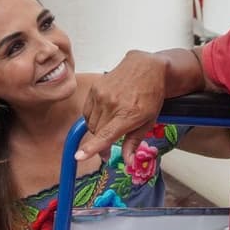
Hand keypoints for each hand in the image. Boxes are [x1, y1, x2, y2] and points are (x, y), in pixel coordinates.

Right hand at [78, 50, 166, 164]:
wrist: (146, 67)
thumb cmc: (151, 94)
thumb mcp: (149, 121)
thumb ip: (134, 142)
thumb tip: (127, 161)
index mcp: (128, 114)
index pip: (105, 134)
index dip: (91, 147)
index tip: (79, 156)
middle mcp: (112, 104)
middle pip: (97, 132)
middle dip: (101, 145)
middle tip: (108, 151)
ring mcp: (101, 95)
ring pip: (90, 123)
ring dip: (98, 130)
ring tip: (110, 125)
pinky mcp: (95, 88)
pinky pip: (87, 111)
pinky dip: (93, 118)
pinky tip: (105, 114)